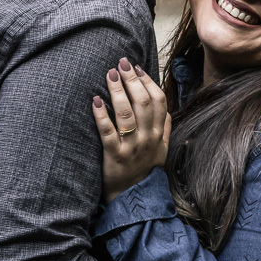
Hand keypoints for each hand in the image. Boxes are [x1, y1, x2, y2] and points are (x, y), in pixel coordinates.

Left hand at [92, 57, 170, 203]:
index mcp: (158, 134)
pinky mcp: (115, 156)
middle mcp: (147, 138)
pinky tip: (95, 100)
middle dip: (132, 80)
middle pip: (142, 102)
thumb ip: (164, 128)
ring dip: (117, 91)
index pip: (158, 101)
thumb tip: (165, 107)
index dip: (148, 82)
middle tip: (121, 63)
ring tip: (110, 74)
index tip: (137, 67)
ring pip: (126, 114)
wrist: (132, 197)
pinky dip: (101, 115)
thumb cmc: (144, 170)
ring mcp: (132, 147)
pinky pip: (108, 132)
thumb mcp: (161, 150)